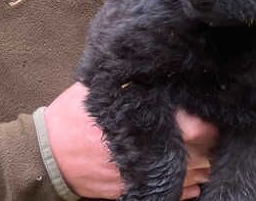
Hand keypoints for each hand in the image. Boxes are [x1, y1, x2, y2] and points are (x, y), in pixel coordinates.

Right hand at [45, 82, 217, 199]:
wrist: (46, 155)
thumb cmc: (73, 118)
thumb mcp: (101, 90)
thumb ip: (133, 82)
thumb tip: (160, 67)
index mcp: (146, 128)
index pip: (196, 128)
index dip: (207, 118)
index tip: (208, 107)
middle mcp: (150, 157)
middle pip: (201, 153)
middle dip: (209, 139)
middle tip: (209, 123)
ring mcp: (145, 178)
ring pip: (193, 175)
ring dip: (202, 159)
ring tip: (202, 144)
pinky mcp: (137, 192)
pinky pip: (179, 192)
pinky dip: (189, 182)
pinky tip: (190, 167)